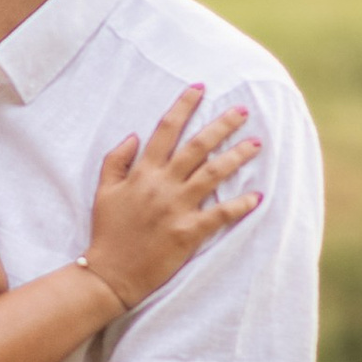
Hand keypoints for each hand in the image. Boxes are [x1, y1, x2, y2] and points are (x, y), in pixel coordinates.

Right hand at [85, 89, 261, 309]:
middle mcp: (162, 184)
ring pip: (212, 174)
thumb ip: (116, 159)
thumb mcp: (104, 190)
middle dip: (221, 125)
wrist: (109, 273)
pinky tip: (257, 196)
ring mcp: (176, 208)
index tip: (200, 89)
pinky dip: (239, 205)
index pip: (166, 129)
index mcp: (142, 171)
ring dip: (236, 157)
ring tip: (256, 143)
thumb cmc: (108, 231)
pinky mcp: (187, 232)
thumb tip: (135, 135)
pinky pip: (219, 214)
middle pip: (197, 146)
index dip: (184, 106)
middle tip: (242, 110)